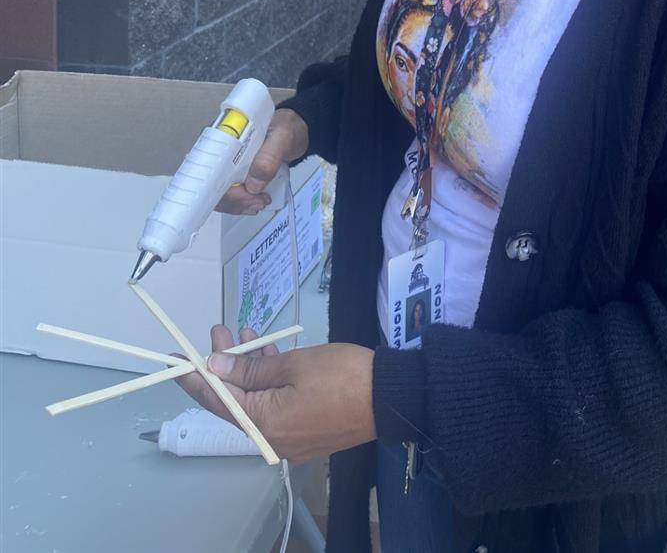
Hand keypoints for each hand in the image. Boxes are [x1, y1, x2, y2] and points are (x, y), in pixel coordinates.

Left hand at [177, 324, 375, 463]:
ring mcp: (290, 436)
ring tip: (243, 333)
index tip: (175, 362)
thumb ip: (251, 370)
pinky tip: (267, 351)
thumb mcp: (294, 365)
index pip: (217, 402)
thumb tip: (215, 368)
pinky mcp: (306, 428)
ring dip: (248, 367)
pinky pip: (275, 404)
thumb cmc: (342, 375)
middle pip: (236, 401)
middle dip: (224, 365)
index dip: (193, 379)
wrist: (391, 395)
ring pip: (257, 399)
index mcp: (264, 425)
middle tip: (218, 330)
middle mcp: (272, 438)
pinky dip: (268, 379)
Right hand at [216, 108, 308, 214]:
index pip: (210, 162)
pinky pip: (230, 195)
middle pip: (212, 182)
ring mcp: (228, 165)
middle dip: (233, 198)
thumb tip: (253, 183)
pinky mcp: (235, 175)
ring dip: (238, 204)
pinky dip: (241, 203)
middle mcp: (222, 150)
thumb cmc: (286, 129)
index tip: (242, 191)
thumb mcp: (283, 137)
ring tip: (260, 202)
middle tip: (257, 201)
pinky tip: (255, 203)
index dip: (220, 182)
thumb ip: (270, 156)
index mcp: (227, 135)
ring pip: (219, 193)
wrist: (294, 134)